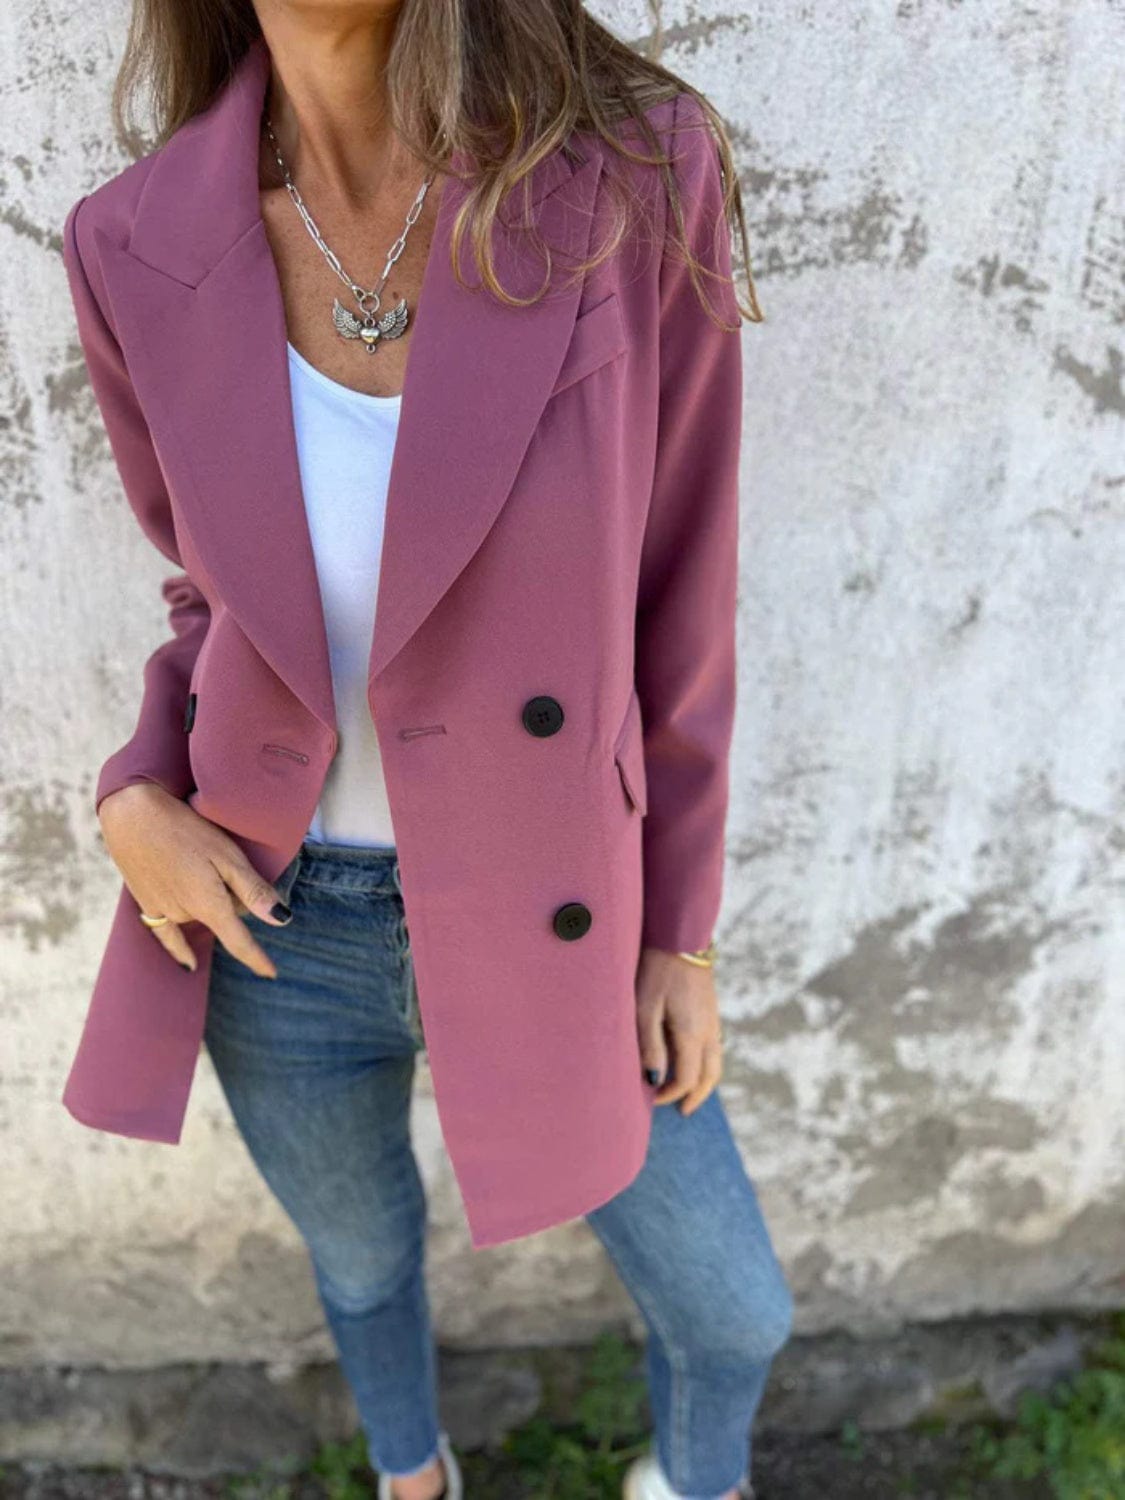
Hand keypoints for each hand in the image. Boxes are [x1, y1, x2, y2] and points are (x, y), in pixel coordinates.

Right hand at [97, 781, 290, 977]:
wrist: (132, 813)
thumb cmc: (185, 829)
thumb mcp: (227, 856)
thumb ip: (253, 891)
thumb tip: (281, 920)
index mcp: (209, 904)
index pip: (239, 942)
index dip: (256, 959)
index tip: (270, 974)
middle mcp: (185, 914)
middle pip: (224, 916)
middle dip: (234, 898)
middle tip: (223, 859)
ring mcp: (163, 911)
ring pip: (200, 914)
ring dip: (210, 900)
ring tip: (199, 861)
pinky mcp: (145, 903)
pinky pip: (166, 934)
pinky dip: (180, 948)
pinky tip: (188, 964)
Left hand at [635, 946, 723, 1114]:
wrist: (681, 937)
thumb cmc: (657, 971)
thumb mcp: (645, 1008)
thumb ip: (650, 1046)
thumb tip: (655, 1080)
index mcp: (692, 1034)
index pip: (687, 1079)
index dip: (671, 1094)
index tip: (651, 1098)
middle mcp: (708, 1031)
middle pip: (710, 1076)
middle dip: (696, 1095)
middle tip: (682, 1110)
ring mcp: (713, 1020)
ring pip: (716, 1061)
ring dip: (705, 1081)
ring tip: (690, 1091)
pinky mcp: (712, 1010)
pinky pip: (715, 1046)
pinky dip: (707, 1063)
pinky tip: (693, 1060)